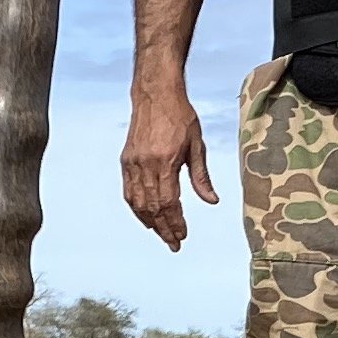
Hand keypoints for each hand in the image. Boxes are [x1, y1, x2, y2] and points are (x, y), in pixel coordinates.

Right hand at [122, 86, 217, 248]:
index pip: (169, 203)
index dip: (175, 223)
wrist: (156, 94)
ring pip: (138, 203)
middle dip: (164, 229)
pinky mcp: (126, 161)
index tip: (183, 236)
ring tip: (162, 235)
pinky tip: (146, 218)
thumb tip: (211, 200)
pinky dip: (136, 208)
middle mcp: (145, 165)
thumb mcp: (197, 145)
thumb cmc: (179, 116)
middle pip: (152, 208)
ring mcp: (133, 164)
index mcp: (165, 162)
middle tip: (174, 244)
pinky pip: (129, 192)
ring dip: (150, 222)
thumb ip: (202, 176)